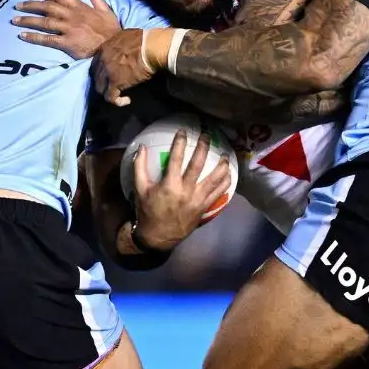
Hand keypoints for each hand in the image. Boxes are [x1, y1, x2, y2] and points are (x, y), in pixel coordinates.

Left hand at [12, 0, 119, 57]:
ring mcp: (69, 29)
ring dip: (28, 19)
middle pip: (47, 7)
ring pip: (44, 21)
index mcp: (80, 6)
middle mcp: (72, 15)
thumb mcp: (105, 8)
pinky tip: (23, 35)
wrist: (116, 47)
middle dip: (31, 5)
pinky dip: (34, 37)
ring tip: (14, 20)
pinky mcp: (67, 43)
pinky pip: (47, 39)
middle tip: (18, 5)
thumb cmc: (111, 30)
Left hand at [96, 29, 159, 105]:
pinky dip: (118, 101)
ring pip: (100, 88)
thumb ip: (118, 44)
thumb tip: (121, 48)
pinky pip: (110, 97)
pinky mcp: (115, 83)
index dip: (101, 70)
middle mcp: (101, 61)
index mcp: (103, 49)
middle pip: (95, 76)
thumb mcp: (125, 36)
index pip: (96, 63)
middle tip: (113, 86)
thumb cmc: (144, 40)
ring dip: (108, 92)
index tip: (109, 74)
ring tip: (118, 94)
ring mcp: (107, 72)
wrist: (150, 47)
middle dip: (102, 82)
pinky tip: (127, 100)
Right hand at [131, 129, 230, 250]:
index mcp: (170, 185)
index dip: (180, 143)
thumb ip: (139, 167)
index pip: (177, 158)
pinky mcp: (204, 208)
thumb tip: (141, 147)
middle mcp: (186, 191)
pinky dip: (225, 183)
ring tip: (225, 155)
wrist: (158, 237)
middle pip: (198, 164)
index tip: (183, 131)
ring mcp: (198, 200)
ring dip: (222, 165)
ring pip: (215, 179)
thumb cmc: (148, 211)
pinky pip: (219, 193)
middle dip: (204, 147)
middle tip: (207, 136)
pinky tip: (229, 175)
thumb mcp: (140, 189)